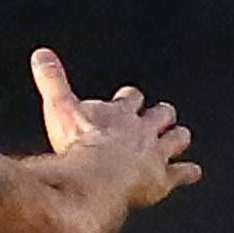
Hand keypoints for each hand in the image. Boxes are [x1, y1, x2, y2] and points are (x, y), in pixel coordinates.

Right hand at [31, 48, 198, 208]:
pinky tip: (193, 172)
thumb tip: (40, 53)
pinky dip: (188, 172)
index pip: (131, 98)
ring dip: (178, 137)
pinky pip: (182, 173)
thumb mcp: (60, 107)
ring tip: (180, 137)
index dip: (131, 98)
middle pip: (160, 115)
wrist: (97, 178)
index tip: (130, 97)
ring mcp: (155, 155)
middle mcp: (143, 131)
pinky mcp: (162, 179)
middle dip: (161, 115)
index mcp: (120, 113)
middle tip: (162, 115)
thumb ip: (52, 80)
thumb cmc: (79, 143)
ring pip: (176, 139)